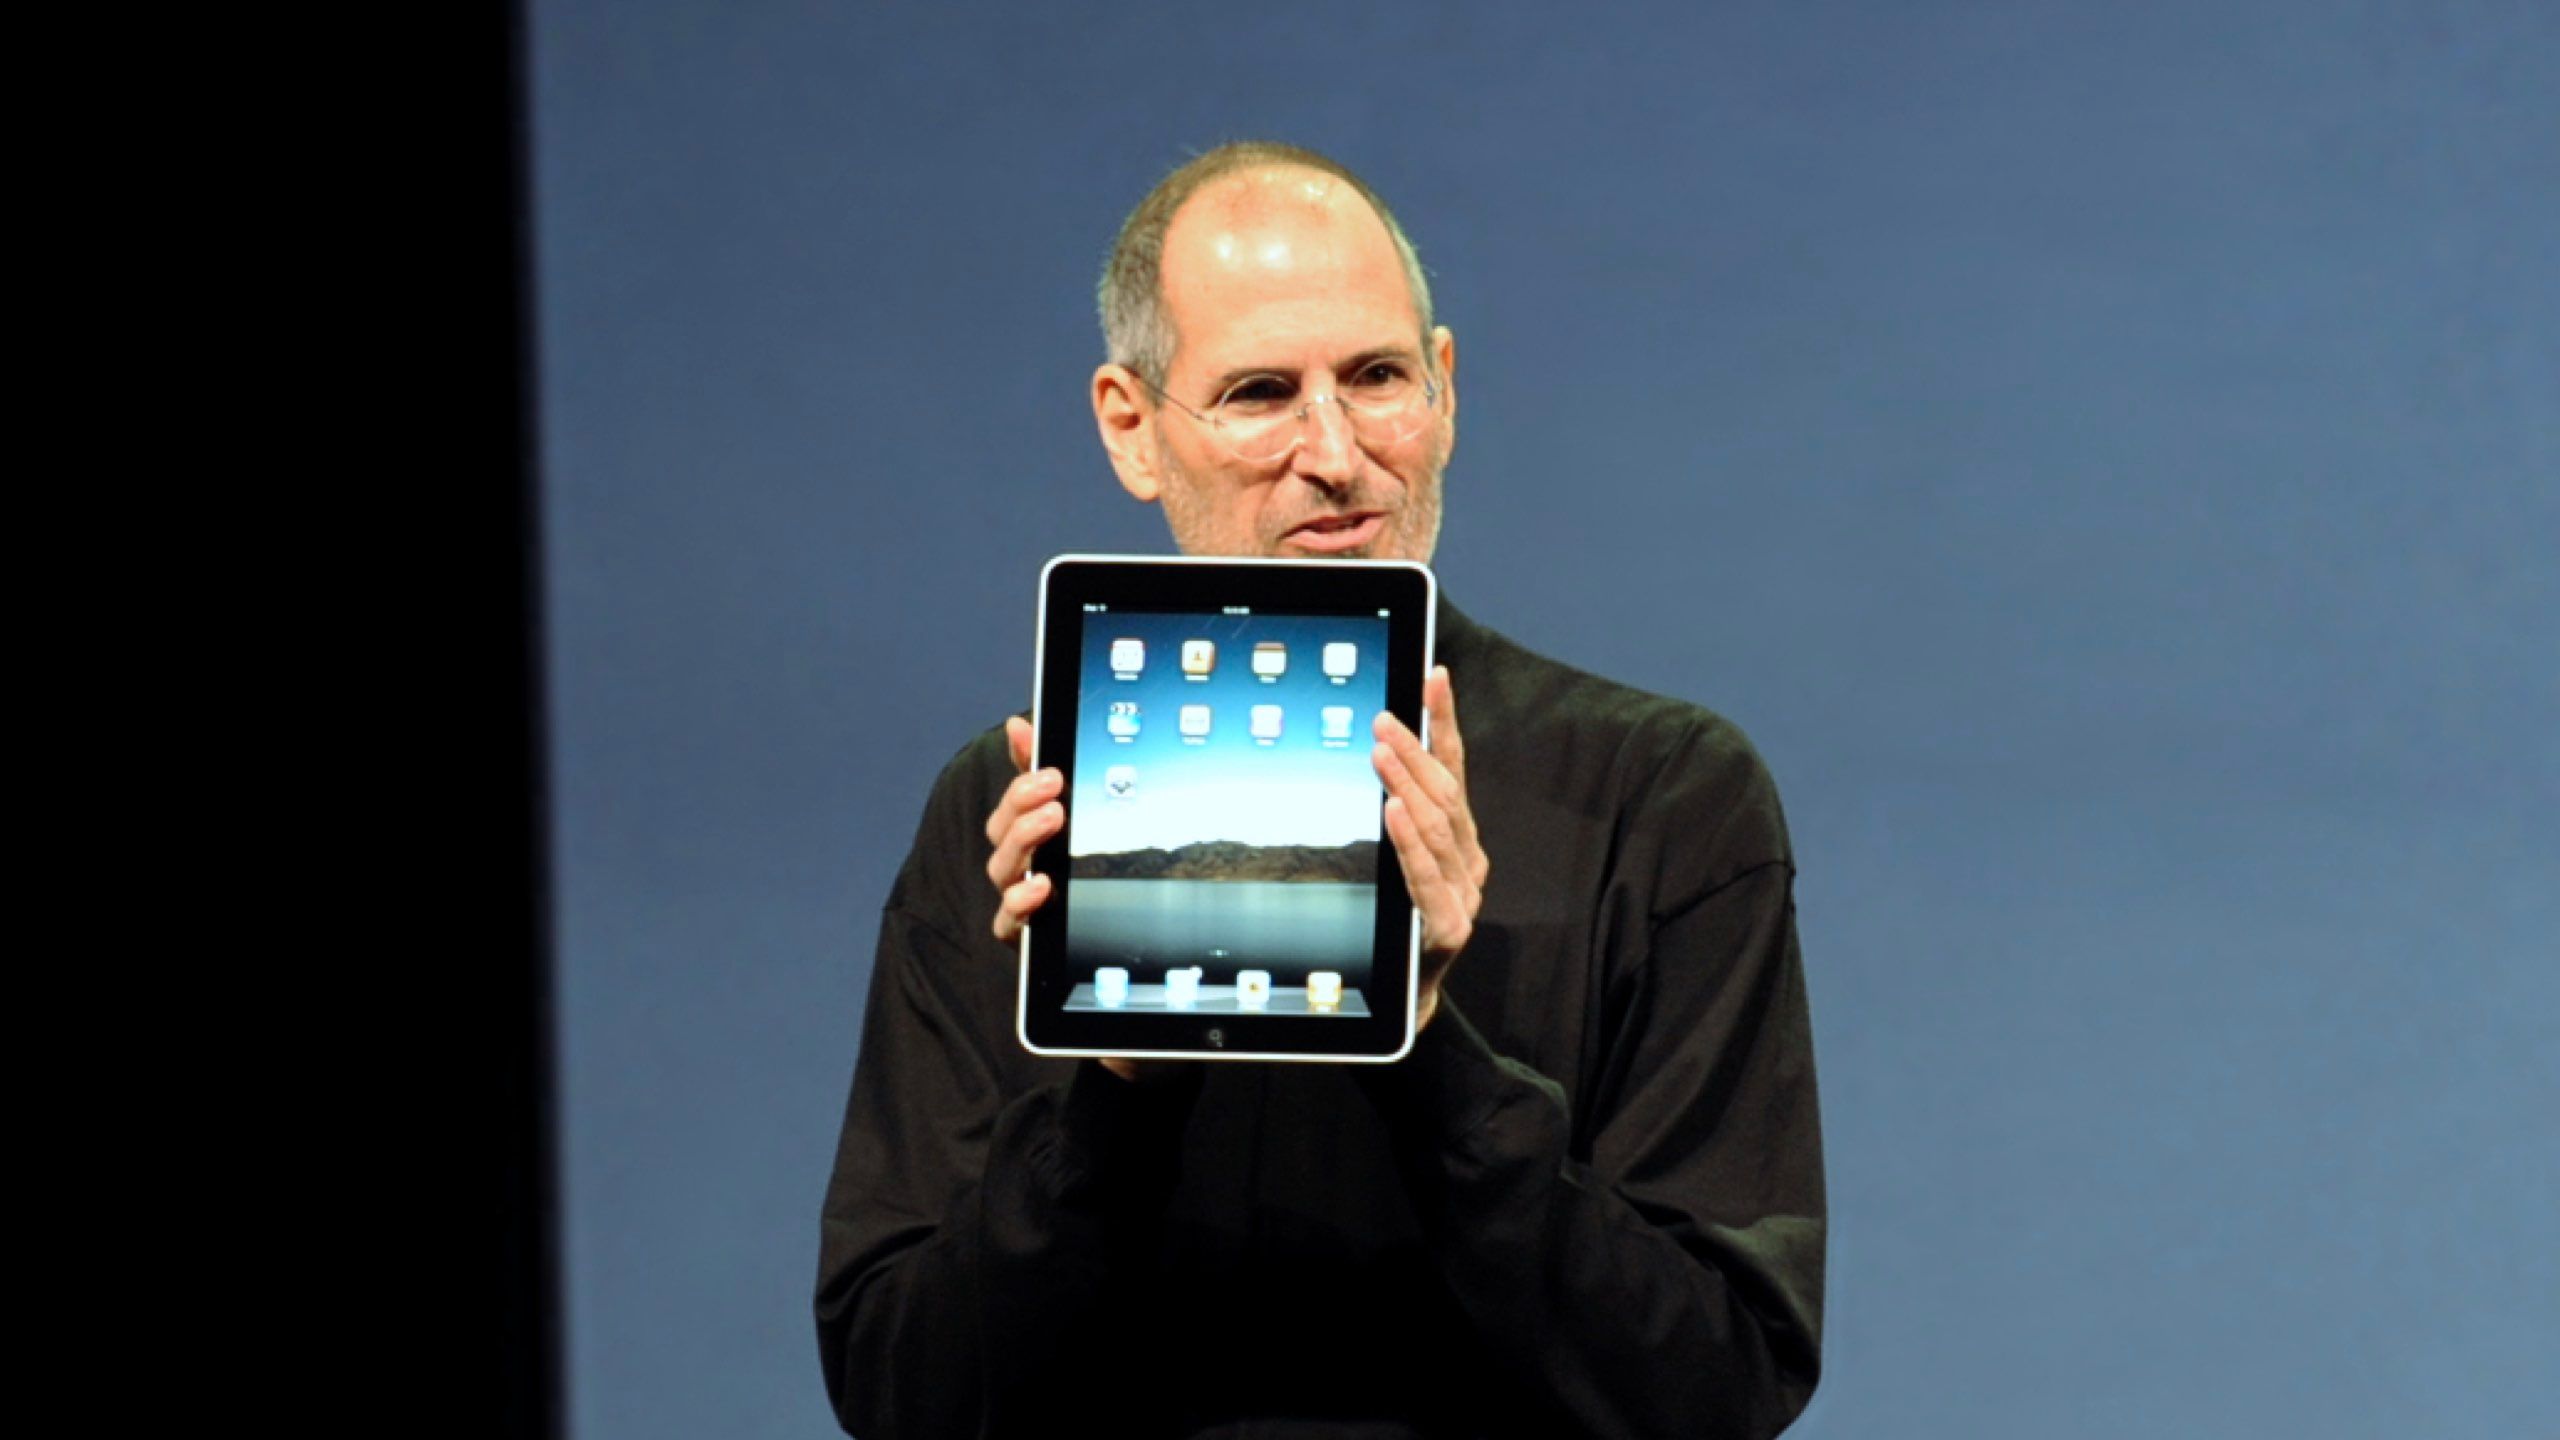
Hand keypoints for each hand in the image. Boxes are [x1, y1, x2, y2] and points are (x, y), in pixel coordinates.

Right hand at [984, 716, 1060, 946]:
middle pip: (1002, 833)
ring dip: (1023, 844)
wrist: (1107, 925)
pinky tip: (1040, 888)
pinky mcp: (1023, 931)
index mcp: (1024, 830)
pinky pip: (1008, 920)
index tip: (1051, 774)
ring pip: (1003, 870)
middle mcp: (1016, 861)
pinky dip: (1018, 903)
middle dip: (1023, 810)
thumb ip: (1039, 768)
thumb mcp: (1066, 808)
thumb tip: (1017, 724)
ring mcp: (1017, 895)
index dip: (1023, 786)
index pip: (1012, 804)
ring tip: (1051, 823)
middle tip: (1055, 797)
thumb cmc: (1073, 861)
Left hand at [1373, 666, 1488, 1031]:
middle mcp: (1470, 861)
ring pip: (1438, 829)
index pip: (1454, 769)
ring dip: (1408, 784)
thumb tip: (1379, 750)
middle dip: (1415, 750)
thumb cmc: (1399, 924)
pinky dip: (1408, 840)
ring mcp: (1464, 895)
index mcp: (1462, 840)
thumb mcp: (1402, 861)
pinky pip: (1426, 876)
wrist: (1405, 998)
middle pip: (1446, 794)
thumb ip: (1401, 814)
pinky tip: (1391, 810)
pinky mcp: (1447, 928)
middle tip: (1384, 718)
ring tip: (1382, 752)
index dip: (1445, 721)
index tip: (1433, 677)